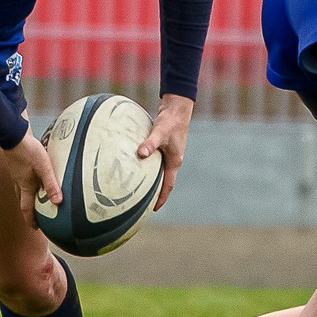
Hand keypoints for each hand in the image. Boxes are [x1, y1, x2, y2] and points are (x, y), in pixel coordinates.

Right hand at [7, 133, 58, 224]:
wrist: (14, 135)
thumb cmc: (28, 151)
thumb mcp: (44, 167)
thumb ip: (51, 184)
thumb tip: (58, 202)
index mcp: (25, 186)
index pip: (27, 208)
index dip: (31, 220)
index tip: (36, 228)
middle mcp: (19, 183)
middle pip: (23, 202)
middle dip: (30, 211)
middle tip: (37, 217)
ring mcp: (16, 175)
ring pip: (21, 191)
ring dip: (29, 199)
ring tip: (37, 200)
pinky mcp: (17, 166)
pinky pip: (21, 181)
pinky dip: (27, 186)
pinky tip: (33, 180)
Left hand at [137, 93, 192, 209]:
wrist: (178, 107)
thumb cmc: (171, 120)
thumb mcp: (160, 132)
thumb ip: (150, 143)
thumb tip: (140, 154)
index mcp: (174, 161)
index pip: (168, 184)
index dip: (162, 197)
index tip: (154, 209)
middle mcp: (173, 159)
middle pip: (164, 181)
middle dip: (156, 193)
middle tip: (144, 205)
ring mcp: (169, 153)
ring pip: (160, 172)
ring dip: (152, 181)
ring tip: (140, 190)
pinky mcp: (164, 146)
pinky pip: (156, 162)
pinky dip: (149, 168)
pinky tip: (138, 167)